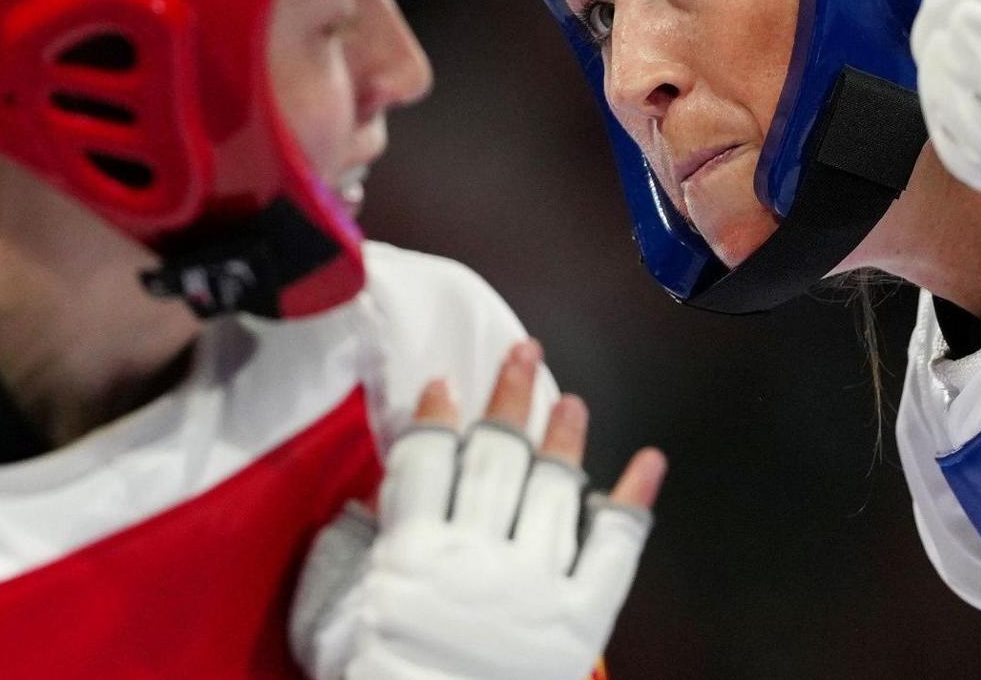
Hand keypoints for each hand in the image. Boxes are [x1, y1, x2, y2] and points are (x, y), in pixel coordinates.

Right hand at [343, 340, 665, 679]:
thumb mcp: (330, 628)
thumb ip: (341, 561)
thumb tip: (360, 506)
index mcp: (412, 556)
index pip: (427, 461)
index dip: (438, 418)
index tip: (445, 384)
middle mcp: (478, 557)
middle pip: (498, 455)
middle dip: (511, 397)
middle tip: (525, 352)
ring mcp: (535, 585)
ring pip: (555, 488)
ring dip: (565, 437)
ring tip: (571, 402)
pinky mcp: (581, 618)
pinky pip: (617, 549)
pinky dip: (634, 502)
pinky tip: (650, 462)